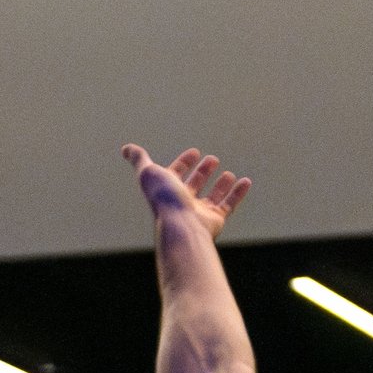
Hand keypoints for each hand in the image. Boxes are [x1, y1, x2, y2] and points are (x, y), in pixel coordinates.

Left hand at [123, 143, 251, 239]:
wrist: (180, 225)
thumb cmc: (164, 199)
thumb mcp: (149, 173)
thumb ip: (140, 159)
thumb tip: (126, 148)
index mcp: (167, 190)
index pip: (176, 173)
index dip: (183, 162)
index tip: (195, 152)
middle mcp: (183, 201)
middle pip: (194, 184)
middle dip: (202, 171)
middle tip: (212, 159)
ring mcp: (199, 211)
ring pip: (212, 196)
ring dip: (221, 184)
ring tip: (228, 173)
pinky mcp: (215, 219)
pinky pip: (229, 204)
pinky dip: (238, 193)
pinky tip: (246, 181)